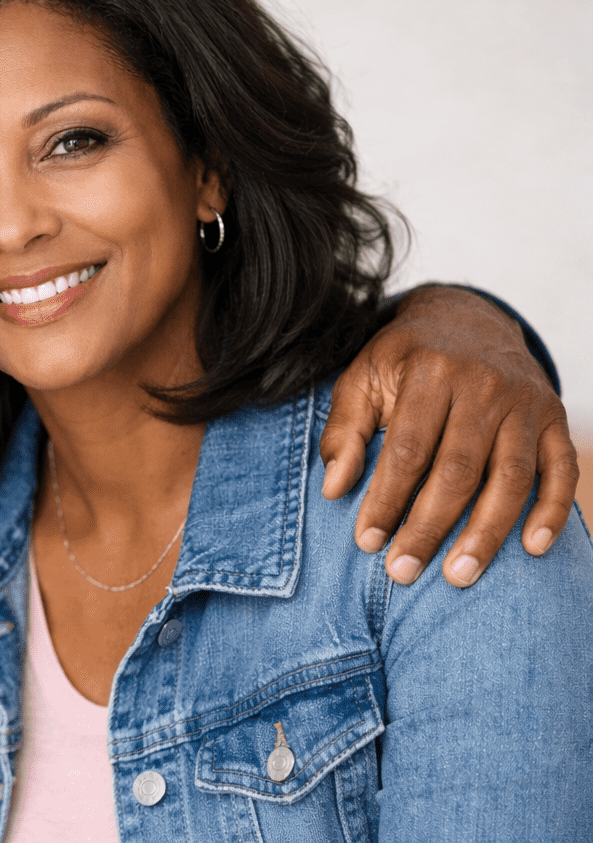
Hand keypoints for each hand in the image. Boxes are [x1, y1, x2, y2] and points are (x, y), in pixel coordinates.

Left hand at [320, 286, 578, 586]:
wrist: (468, 318)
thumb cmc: (404, 361)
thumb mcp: (362, 379)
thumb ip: (344, 431)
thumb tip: (332, 489)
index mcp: (430, 372)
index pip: (407, 449)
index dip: (386, 499)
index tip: (366, 542)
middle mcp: (483, 386)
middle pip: (458, 470)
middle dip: (430, 527)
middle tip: (404, 571)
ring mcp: (524, 403)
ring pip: (510, 477)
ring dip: (486, 532)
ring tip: (459, 575)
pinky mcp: (554, 417)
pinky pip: (561, 469)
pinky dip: (551, 510)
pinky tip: (532, 548)